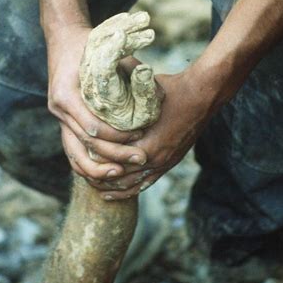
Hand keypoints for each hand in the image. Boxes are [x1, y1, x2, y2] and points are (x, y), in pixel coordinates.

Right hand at [45, 25, 148, 179]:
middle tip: (139, 159)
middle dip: (114, 156)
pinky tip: (106, 171)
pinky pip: (72, 151)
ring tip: (120, 173)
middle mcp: (59, 109)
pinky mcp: (64, 123)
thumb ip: (127, 70)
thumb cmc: (87, 44)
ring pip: (74, 155)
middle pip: (86, 145)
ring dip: (97, 169)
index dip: (118, 137)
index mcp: (66, 95)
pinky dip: (87, 164)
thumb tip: (155, 90)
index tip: (140, 136)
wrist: (63, 40)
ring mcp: (59, 118)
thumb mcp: (107, 53)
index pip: (93, 127)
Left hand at [89, 68, 218, 199]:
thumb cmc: (172, 91)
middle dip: (100, 178)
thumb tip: (95, 100)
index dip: (95, 162)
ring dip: (114, 187)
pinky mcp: (170, 163)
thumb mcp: (141, 94)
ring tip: (97, 187)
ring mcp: (164, 163)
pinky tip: (118, 192)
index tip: (79, 159)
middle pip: (120, 177)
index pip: (112, 161)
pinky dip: (131, 189)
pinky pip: (147, 183)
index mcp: (146, 144)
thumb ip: (120, 103)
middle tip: (82, 175)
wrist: (203, 95)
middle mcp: (155, 159)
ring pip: (133, 185)